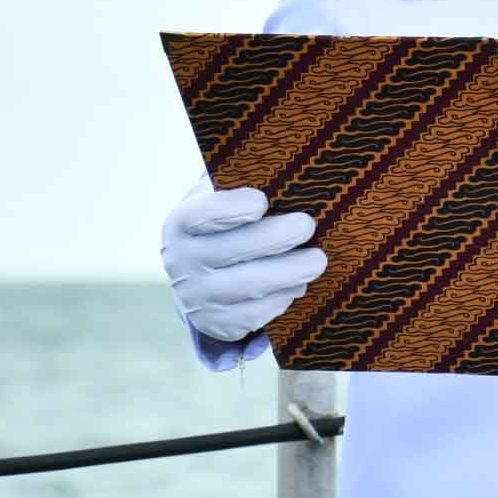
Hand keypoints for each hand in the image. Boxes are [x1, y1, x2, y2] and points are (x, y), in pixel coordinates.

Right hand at [160, 187, 327, 345]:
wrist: (200, 276)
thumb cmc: (223, 225)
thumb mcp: (219, 199)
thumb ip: (238, 184)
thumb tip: (278, 173)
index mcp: (180, 224)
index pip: (202, 215)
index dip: (231, 209)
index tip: (262, 201)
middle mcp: (181, 262)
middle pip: (233, 251)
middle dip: (275, 238)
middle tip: (307, 225)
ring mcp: (197, 298)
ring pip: (251, 287)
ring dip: (290, 273)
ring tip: (317, 260)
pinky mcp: (218, 325)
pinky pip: (257, 314)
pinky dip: (283, 298)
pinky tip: (297, 284)